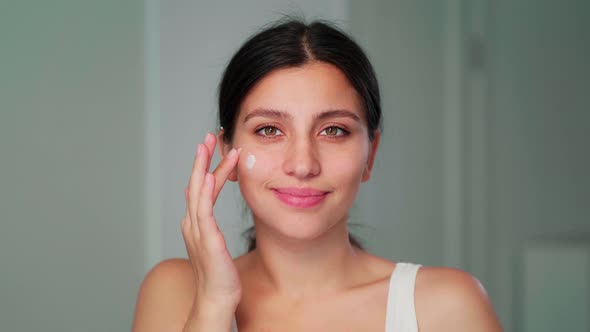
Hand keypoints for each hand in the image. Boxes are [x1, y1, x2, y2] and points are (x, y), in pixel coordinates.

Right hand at [181, 132, 241, 309]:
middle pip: (195, 183)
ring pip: (197, 192)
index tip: (213, 147)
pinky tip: (206, 176)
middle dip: (201, 158)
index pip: (200, 188)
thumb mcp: (215, 243)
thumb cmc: (220, 274)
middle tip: (208, 136)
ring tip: (207, 146)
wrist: (216, 299)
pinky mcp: (207, 240)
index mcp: (196, 223)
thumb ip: (211, 224)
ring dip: (202, 167)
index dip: (206, 166)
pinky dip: (203, 192)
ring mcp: (198, 231)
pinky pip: (203, 211)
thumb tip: (210, 211)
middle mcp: (193, 223)